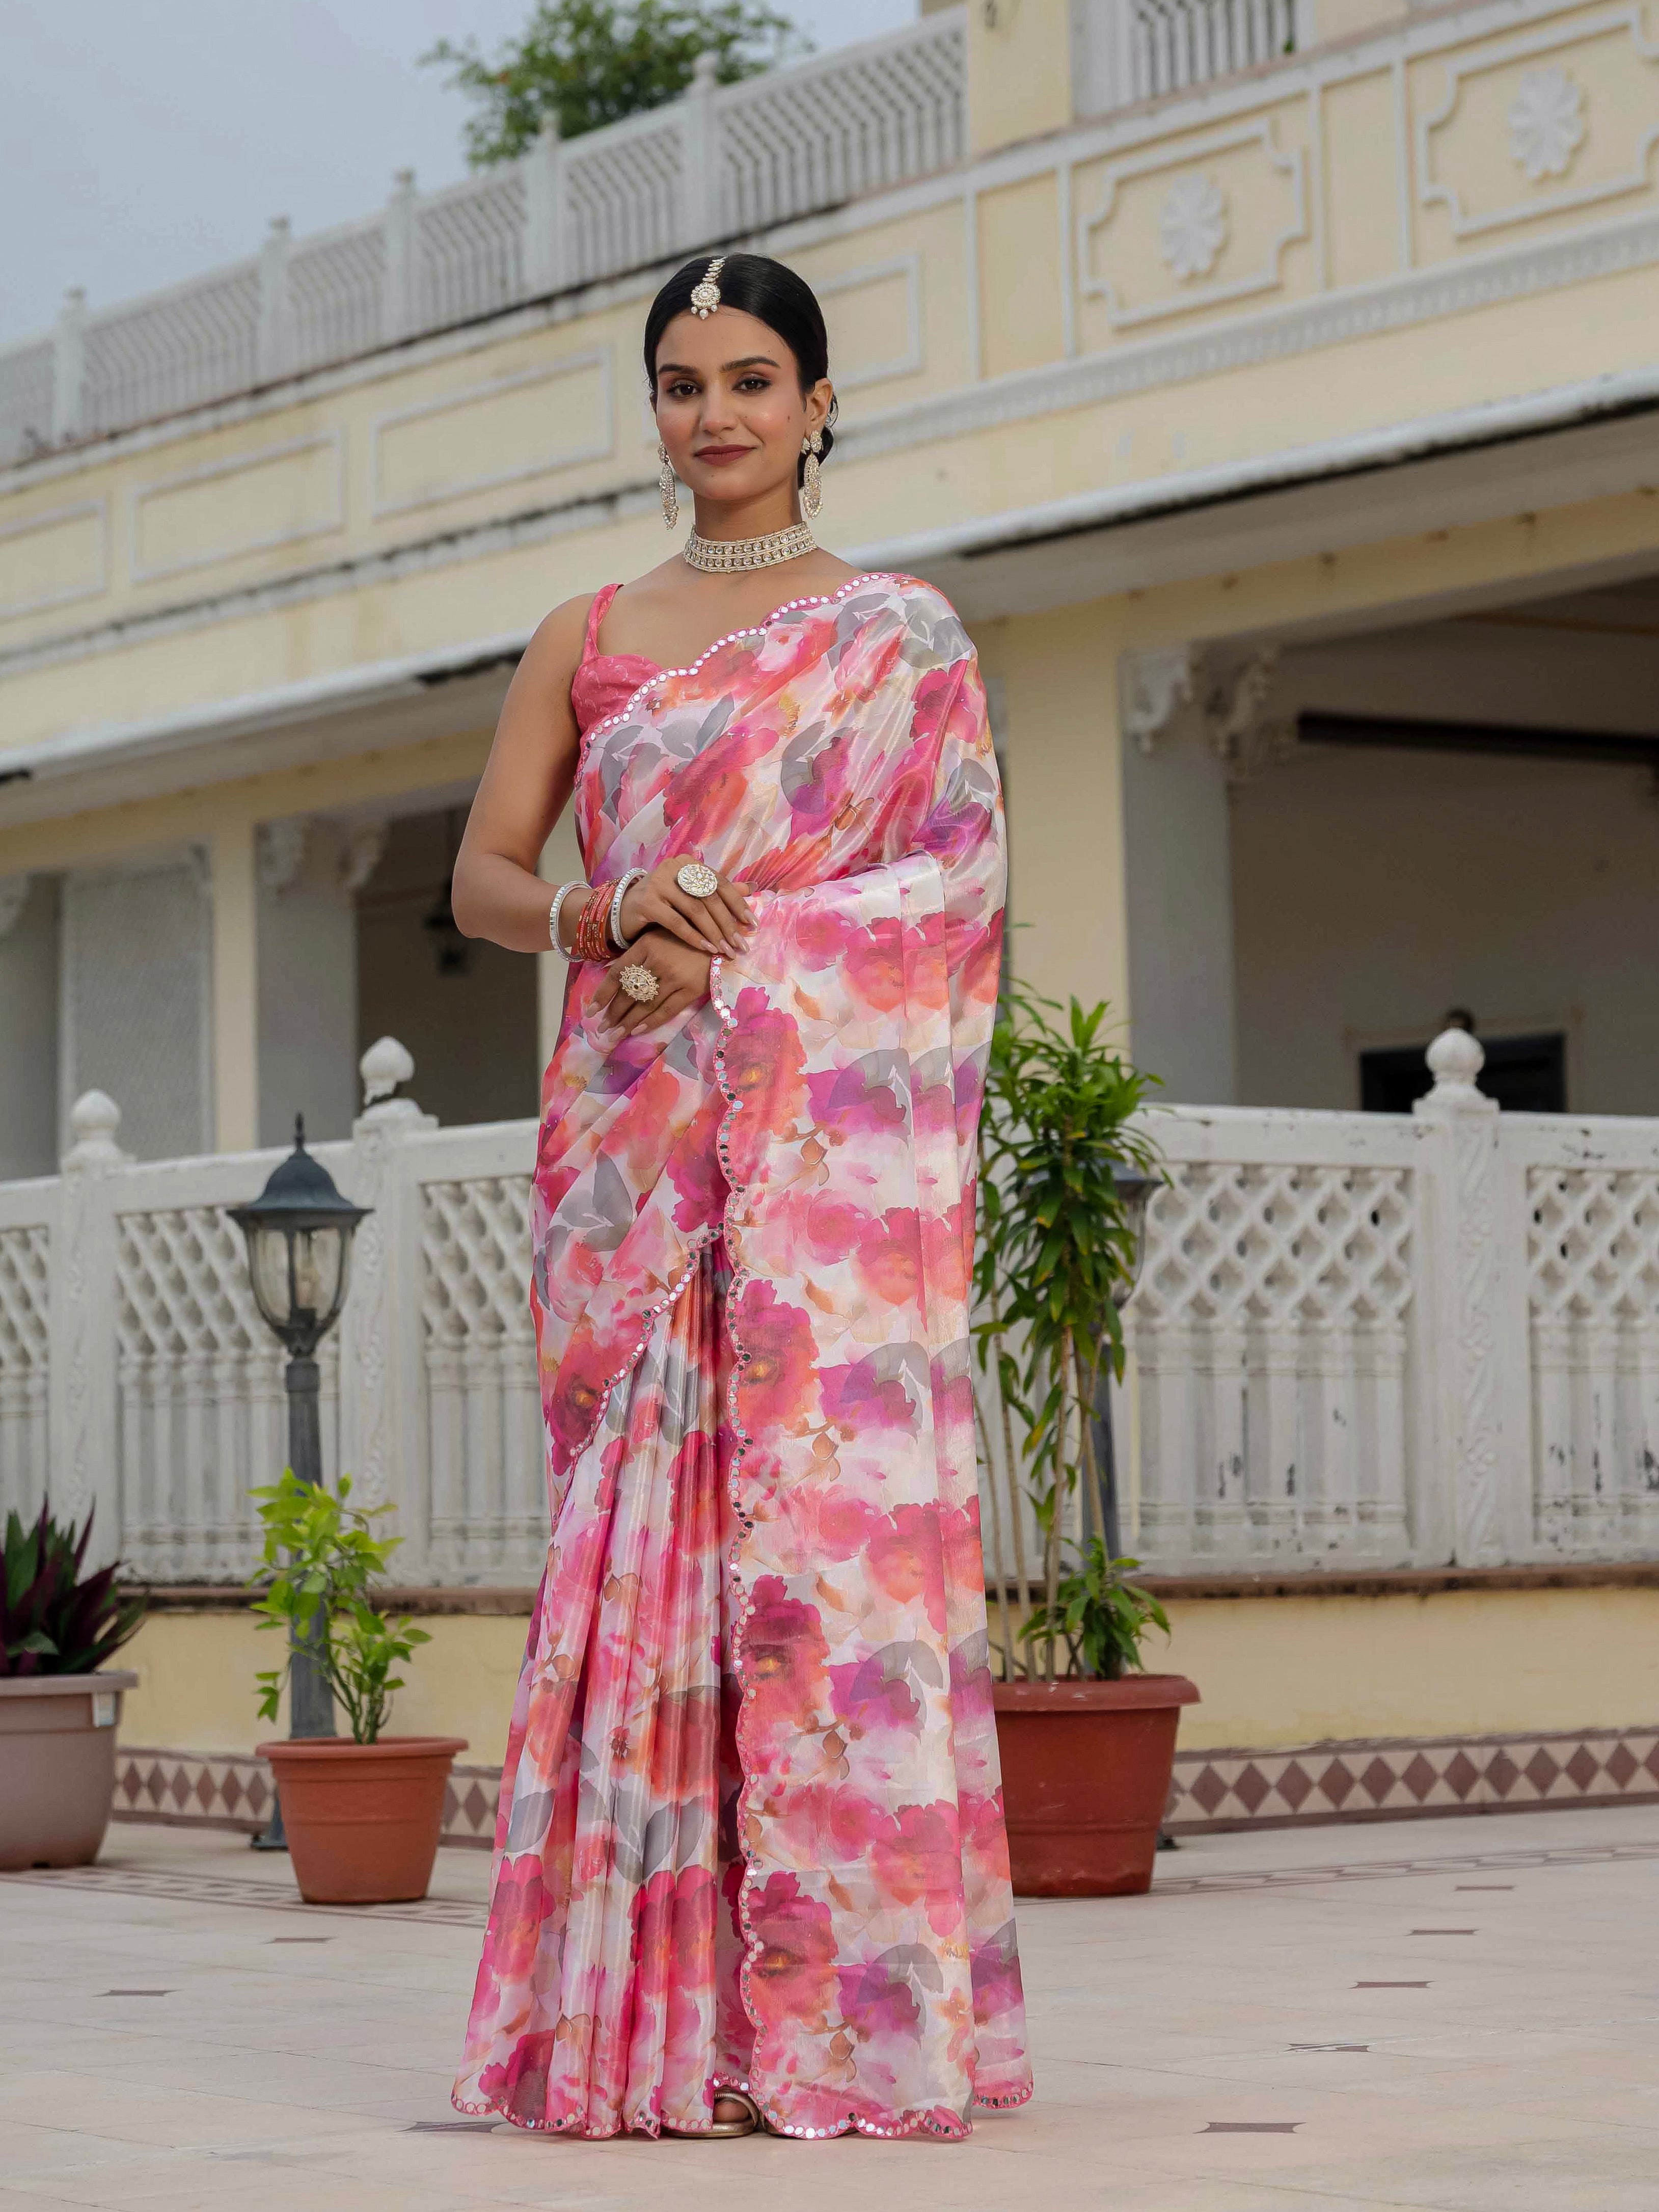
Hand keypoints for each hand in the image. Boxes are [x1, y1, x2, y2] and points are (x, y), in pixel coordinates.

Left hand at [592, 927, 711, 1036]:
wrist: (722, 938)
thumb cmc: (686, 935)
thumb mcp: (658, 935)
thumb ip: (639, 953)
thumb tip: (616, 978)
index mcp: (646, 945)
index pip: (618, 973)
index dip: (603, 994)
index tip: (592, 1010)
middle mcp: (658, 961)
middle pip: (629, 992)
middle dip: (614, 1013)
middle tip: (602, 1028)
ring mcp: (675, 977)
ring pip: (645, 1004)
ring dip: (628, 1022)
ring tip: (615, 1035)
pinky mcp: (691, 989)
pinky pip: (667, 1010)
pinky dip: (651, 1022)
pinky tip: (637, 1031)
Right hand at [618, 854, 753, 958]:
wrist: (626, 909)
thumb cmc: (664, 902)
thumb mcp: (692, 894)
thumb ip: (718, 891)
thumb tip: (752, 888)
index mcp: (689, 863)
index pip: (720, 882)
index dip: (738, 904)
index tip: (752, 924)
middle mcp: (674, 867)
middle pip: (709, 897)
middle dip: (728, 923)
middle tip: (740, 945)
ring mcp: (659, 883)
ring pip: (695, 910)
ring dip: (713, 933)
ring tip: (725, 950)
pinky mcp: (647, 901)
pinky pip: (676, 922)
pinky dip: (693, 937)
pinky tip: (706, 949)